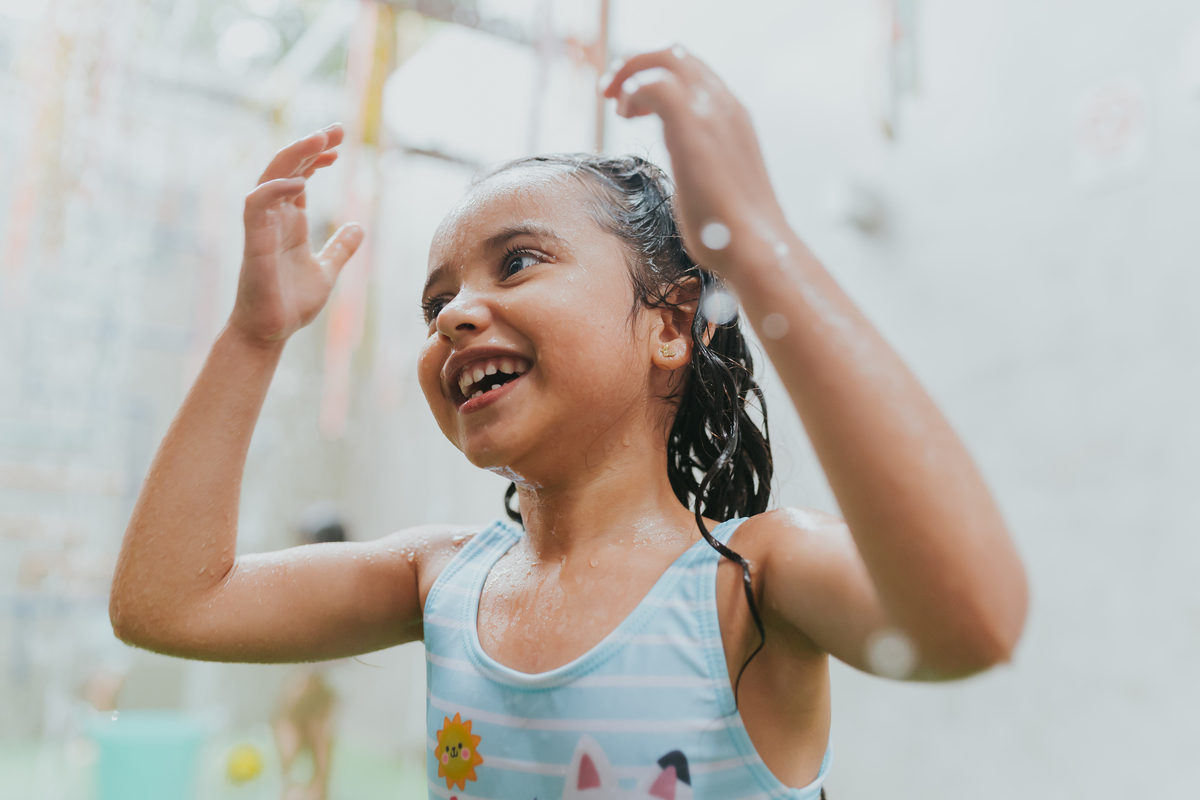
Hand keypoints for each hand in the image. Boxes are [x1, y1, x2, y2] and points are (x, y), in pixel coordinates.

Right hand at [230, 125, 363, 343]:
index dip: (316, 157)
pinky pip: (256, 204)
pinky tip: (301, 182)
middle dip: (309, 146)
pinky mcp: (253, 242)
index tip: (340, 145)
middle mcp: (273, 218)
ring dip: (293, 155)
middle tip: (336, 129)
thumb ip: (340, 248)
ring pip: (269, 177)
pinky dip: (275, 188)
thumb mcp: (327, 270)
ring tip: (320, 140)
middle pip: (286, 168)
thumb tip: (358, 227)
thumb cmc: (292, 303)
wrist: (271, 332)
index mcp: (289, 222)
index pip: (299, 176)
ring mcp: (261, 228)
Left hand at [601, 49, 786, 277]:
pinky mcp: (691, 123)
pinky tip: (626, 118)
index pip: (693, 72)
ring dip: (630, 73)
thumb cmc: (734, 232)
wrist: (756, 247)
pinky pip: (653, 82)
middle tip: (611, 94)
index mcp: (733, 117)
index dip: (657, 76)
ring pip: (665, 58)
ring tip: (615, 104)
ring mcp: (711, 111)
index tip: (633, 104)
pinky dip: (632, 91)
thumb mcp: (718, 186)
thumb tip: (690, 182)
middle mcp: (725, 105)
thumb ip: (703, 167)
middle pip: (677, 54)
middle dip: (636, 65)